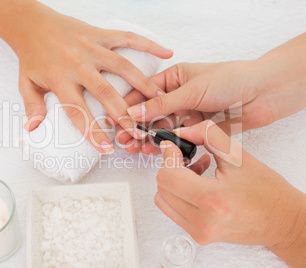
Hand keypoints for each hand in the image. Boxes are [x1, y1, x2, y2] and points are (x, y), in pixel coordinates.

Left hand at [0, 0, 171, 153]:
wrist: (31, 22)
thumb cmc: (31, 55)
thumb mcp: (26, 83)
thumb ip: (32, 106)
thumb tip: (33, 129)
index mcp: (60, 79)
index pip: (78, 112)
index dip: (93, 132)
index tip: (107, 149)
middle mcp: (79, 64)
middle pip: (105, 93)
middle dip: (123, 114)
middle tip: (138, 130)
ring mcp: (92, 47)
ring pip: (122, 66)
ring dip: (141, 84)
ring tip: (157, 99)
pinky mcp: (100, 34)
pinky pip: (127, 38)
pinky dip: (148, 44)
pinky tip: (165, 53)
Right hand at [116, 33, 305, 154]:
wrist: (262, 94)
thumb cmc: (231, 80)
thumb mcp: (191, 90)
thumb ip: (163, 105)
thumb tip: (135, 112)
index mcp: (172, 79)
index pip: (143, 92)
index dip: (128, 107)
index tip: (116, 120)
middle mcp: (177, 96)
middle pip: (149, 113)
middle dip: (134, 125)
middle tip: (123, 138)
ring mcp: (186, 113)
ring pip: (160, 128)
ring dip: (146, 137)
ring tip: (133, 147)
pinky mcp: (196, 129)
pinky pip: (175, 138)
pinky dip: (164, 145)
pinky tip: (153, 150)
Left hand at [155, 120, 305, 265]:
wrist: (282, 221)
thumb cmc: (266, 191)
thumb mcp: (238, 155)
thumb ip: (206, 136)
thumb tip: (180, 132)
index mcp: (213, 200)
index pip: (168, 177)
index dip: (168, 157)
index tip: (175, 147)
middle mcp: (203, 221)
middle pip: (162, 187)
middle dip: (170, 167)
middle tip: (187, 157)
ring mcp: (199, 232)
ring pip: (163, 199)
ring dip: (173, 181)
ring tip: (195, 171)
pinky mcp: (198, 235)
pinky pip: (173, 210)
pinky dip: (178, 194)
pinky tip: (197, 184)